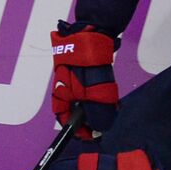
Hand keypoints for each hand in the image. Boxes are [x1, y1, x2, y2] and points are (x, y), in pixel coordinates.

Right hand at [51, 22, 117, 139]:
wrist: (92, 34)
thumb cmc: (88, 64)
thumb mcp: (96, 94)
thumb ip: (98, 114)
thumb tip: (101, 129)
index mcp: (60, 95)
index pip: (65, 120)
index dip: (78, 130)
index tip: (93, 135)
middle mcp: (64, 88)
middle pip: (75, 110)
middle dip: (90, 118)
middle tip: (105, 120)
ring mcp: (72, 77)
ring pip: (84, 99)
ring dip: (97, 105)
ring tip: (111, 105)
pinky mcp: (82, 69)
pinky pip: (90, 87)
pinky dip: (99, 92)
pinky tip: (109, 91)